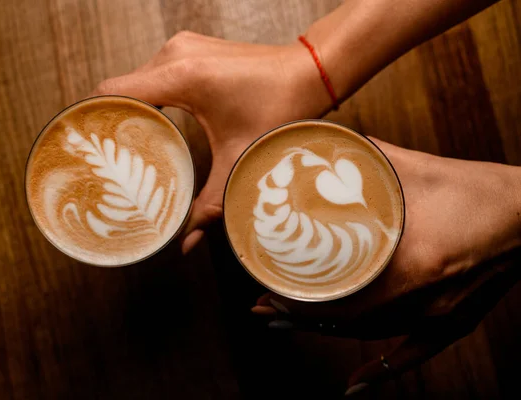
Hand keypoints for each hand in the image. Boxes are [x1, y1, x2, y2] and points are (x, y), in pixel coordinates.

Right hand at [92, 31, 333, 252]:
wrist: (310, 71)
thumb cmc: (280, 107)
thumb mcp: (239, 158)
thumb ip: (210, 203)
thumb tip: (186, 242)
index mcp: (181, 77)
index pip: (113, 92)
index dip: (92, 118)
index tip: (83, 147)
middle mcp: (175, 54)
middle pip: (121, 88)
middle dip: (112, 120)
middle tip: (108, 158)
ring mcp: (182, 47)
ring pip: (137, 80)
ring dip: (131, 109)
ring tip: (129, 145)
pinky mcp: (191, 49)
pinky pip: (154, 73)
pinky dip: (149, 98)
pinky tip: (154, 124)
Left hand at [252, 138, 520, 392]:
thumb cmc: (478, 189)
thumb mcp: (420, 168)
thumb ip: (371, 157)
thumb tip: (330, 144)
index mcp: (418, 262)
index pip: (345, 297)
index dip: (301, 301)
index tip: (269, 290)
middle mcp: (427, 298)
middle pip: (350, 321)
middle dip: (299, 317)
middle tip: (262, 309)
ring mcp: (441, 315)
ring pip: (371, 336)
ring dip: (326, 334)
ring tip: (287, 326)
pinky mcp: (454, 320)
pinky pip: (415, 353)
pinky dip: (382, 370)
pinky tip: (355, 386)